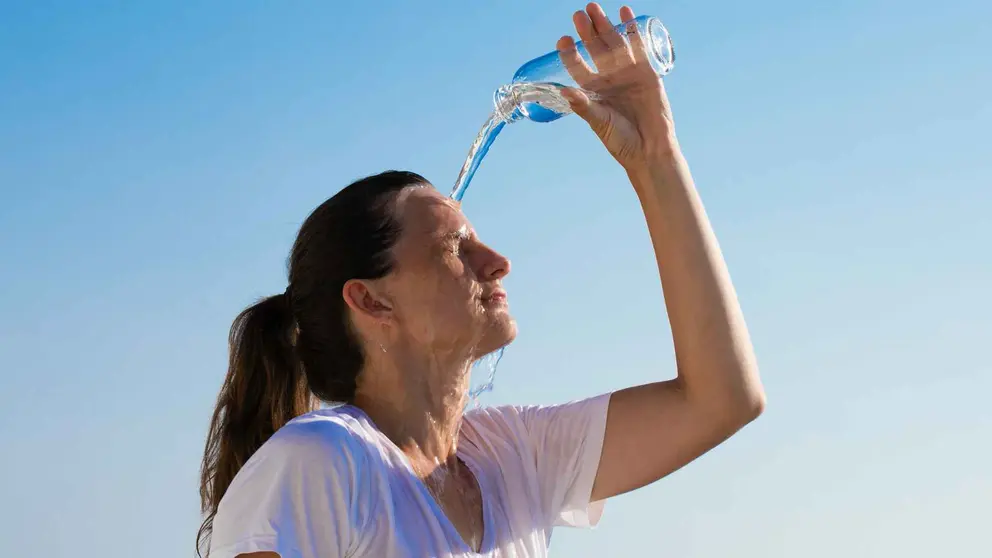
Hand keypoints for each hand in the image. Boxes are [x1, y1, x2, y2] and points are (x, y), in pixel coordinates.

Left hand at [558, 3, 678, 170]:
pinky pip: (637, 46)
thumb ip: (584, 106)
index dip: (570, 53)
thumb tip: (563, 92)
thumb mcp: (599, 122)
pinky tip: (624, 12)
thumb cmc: (621, 140)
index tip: (563, 41)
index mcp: (592, 90)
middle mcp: (607, 78)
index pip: (577, 66)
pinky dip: (632, 28)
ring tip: (594, 8)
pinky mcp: (646, 71)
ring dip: (605, 25)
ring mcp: (626, 72)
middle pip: (595, 49)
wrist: (650, 149)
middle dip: (586, 31)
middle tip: (578, 15)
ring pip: (614, 43)